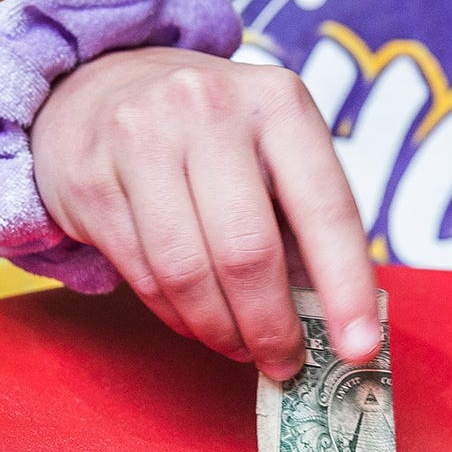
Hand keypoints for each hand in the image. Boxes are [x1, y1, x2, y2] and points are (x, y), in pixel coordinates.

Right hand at [32, 47, 380, 379]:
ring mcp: (141, 138)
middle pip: (247, 252)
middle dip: (271, 327)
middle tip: (285, 364)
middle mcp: (208, 109)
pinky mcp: (91, 179)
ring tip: (239, 346)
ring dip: (220, 330)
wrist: (100, 87)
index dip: (347, 288)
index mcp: (277, 102)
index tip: (359, 349)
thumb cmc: (212, 136)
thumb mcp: (271, 153)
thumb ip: (305, 227)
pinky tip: (195, 318)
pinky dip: (177, 315)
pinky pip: (143, 276)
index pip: (325, 208)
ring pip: (188, 273)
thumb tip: (337, 328)